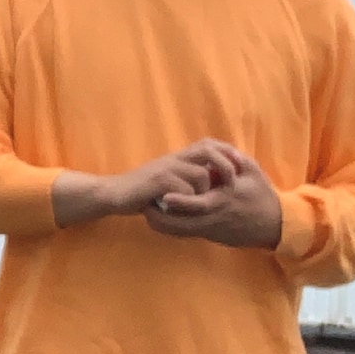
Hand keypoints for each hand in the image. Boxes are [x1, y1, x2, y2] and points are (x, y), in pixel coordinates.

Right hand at [106, 140, 243, 215]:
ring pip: (200, 175)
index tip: (240, 165)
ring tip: (197, 205)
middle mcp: (175, 157)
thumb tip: (210, 184)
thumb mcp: (167, 183)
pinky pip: (185, 189)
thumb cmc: (141, 192)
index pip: (208, 144)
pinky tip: (184, 209)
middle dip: (225, 166)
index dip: (226, 151)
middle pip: (208, 150)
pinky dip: (188, 201)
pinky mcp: (159, 180)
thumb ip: (185, 180)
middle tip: (232, 184)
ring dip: (204, 193)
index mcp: (179, 157)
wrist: (114, 194)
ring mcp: (167, 167)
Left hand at [144, 152, 281, 249]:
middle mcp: (215, 217)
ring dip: (164, 225)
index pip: (200, 203)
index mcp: (225, 199)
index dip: (181, 201)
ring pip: (182, 233)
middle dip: (162, 220)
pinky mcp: (211, 236)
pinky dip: (173, 228)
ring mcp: (212, 229)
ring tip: (147, 214)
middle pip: (183, 226)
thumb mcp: (252, 171)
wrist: (274, 225)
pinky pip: (188, 233)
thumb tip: (216, 151)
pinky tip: (161, 220)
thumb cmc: (263, 195)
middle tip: (144, 209)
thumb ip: (233, 159)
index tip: (164, 196)